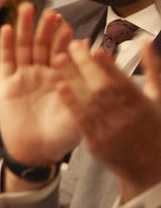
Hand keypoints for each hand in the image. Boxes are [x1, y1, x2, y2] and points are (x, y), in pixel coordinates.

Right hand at [0, 3, 78, 165]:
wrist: (36, 151)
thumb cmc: (61, 135)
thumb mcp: (82, 109)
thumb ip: (87, 82)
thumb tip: (95, 53)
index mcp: (62, 78)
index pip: (63, 52)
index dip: (64, 37)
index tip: (66, 23)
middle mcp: (43, 74)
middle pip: (43, 45)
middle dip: (45, 27)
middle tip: (49, 11)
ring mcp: (24, 77)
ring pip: (24, 47)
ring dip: (25, 28)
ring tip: (27, 9)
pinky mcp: (7, 84)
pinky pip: (6, 61)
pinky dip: (6, 45)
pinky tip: (8, 29)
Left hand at [55, 39, 160, 199]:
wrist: (148, 166)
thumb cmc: (153, 125)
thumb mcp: (158, 97)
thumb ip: (152, 68)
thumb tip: (144, 41)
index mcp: (143, 105)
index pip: (123, 82)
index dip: (109, 65)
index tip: (96, 48)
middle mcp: (127, 117)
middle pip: (103, 88)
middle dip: (85, 65)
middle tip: (70, 45)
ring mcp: (110, 130)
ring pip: (88, 101)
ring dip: (72, 78)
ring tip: (57, 58)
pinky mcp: (96, 142)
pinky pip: (80, 119)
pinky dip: (70, 102)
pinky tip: (60, 86)